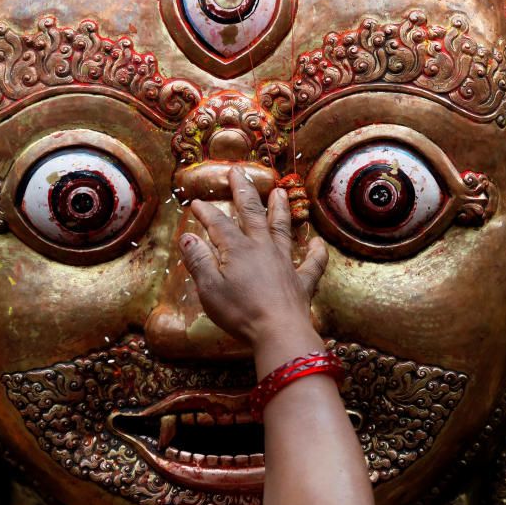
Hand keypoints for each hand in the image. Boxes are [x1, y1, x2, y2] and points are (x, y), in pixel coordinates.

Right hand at [178, 167, 327, 353]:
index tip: (197, 202)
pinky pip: (313, 262)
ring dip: (280, 209)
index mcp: (238, 250)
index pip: (218, 224)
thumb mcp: (209, 288)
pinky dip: (316, 252)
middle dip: (243, 192)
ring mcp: (285, 262)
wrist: (279, 331)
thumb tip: (187, 236)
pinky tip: (317, 242)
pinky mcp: (302, 281)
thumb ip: (199, 260)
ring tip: (280, 191)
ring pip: (282, 228)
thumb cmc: (240, 312)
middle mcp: (263, 248)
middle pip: (252, 214)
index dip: (206, 212)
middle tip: (238, 172)